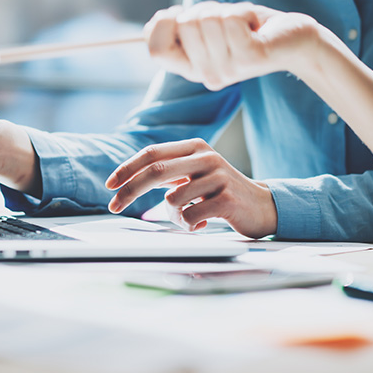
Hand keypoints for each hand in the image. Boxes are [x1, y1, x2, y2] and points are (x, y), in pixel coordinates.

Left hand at [105, 138, 276, 238]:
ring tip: (189, 218)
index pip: (152, 153)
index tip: (109, 185)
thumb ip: (168, 171)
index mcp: (195, 147)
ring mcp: (218, 177)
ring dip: (172, 216)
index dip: (127, 168)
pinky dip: (190, 225)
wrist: (262, 206)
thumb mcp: (195, 173)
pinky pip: (190, 216)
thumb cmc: (221, 192)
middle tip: (114, 206)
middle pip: (155, 171)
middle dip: (129, 191)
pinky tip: (203, 223)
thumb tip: (127, 180)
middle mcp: (206, 157)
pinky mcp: (226, 199)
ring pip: (172, 200)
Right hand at [144, 1, 322, 90]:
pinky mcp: (249, 57)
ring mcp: (228, 69)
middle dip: (205, 9)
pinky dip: (244, 11)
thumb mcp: (209, 27)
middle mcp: (207, 75)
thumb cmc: (250, 29)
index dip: (163, 23)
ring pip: (207, 18)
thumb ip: (182, 27)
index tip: (182, 14)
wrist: (294, 40)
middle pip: (183, 25)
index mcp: (193, 69)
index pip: (156, 50)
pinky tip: (255, 27)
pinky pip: (230, 19)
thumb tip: (156, 21)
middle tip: (228, 23)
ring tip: (244, 26)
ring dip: (227, 10)